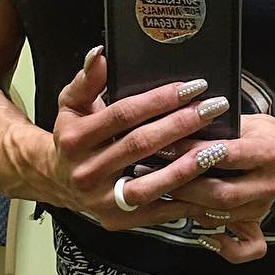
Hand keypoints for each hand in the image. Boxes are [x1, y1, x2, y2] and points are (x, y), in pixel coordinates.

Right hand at [50, 46, 229, 230]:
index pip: (123, 114)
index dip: (159, 99)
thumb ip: (87, 80)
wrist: (55, 180)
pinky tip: (210, 183)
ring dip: (187, 166)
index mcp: (75, 139)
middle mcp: (86, 171)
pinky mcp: (119, 220)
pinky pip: (158, 211)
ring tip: (219, 148)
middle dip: (181, 124)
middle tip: (214, 108)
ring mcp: (102, 200)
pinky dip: (185, 199)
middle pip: (140, 145)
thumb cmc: (72, 137)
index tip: (193, 87)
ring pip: (150, 184)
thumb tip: (102, 54)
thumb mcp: (71, 106)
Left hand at [124, 114, 274, 263]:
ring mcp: (265, 205)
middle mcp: (269, 182)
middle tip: (154, 177)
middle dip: (184, 187)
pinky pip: (249, 247)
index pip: (227, 155)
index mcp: (267, 151)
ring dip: (189, 208)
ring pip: (223, 216)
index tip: (164, 147)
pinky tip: (204, 237)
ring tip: (161, 196)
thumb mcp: (242, 121)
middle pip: (221, 193)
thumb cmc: (259, 132)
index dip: (193, 153)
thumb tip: (167, 134)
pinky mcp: (261, 221)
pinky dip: (225, 247)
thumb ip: (212, 129)